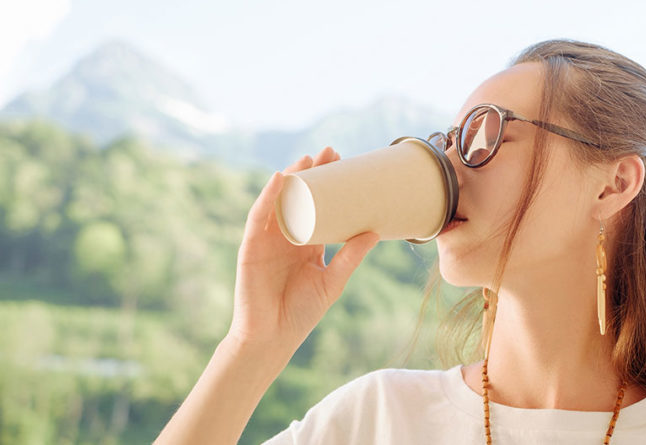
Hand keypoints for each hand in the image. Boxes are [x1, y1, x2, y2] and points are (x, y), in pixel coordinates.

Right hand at [228, 147, 378, 357]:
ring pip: (278, 201)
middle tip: (331, 152)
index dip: (330, 185)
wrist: (272, 338)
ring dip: (291, 178)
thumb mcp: (333, 280)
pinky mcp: (251, 247)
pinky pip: (258, 217)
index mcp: (306, 243)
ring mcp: (267, 240)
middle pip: (299, 198)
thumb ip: (351, 256)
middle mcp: (286, 237)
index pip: (319, 207)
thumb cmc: (301, 313)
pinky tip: (278, 179)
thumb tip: (375, 231)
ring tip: (308, 160)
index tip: (345, 163)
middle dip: (313, 174)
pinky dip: (267, 197)